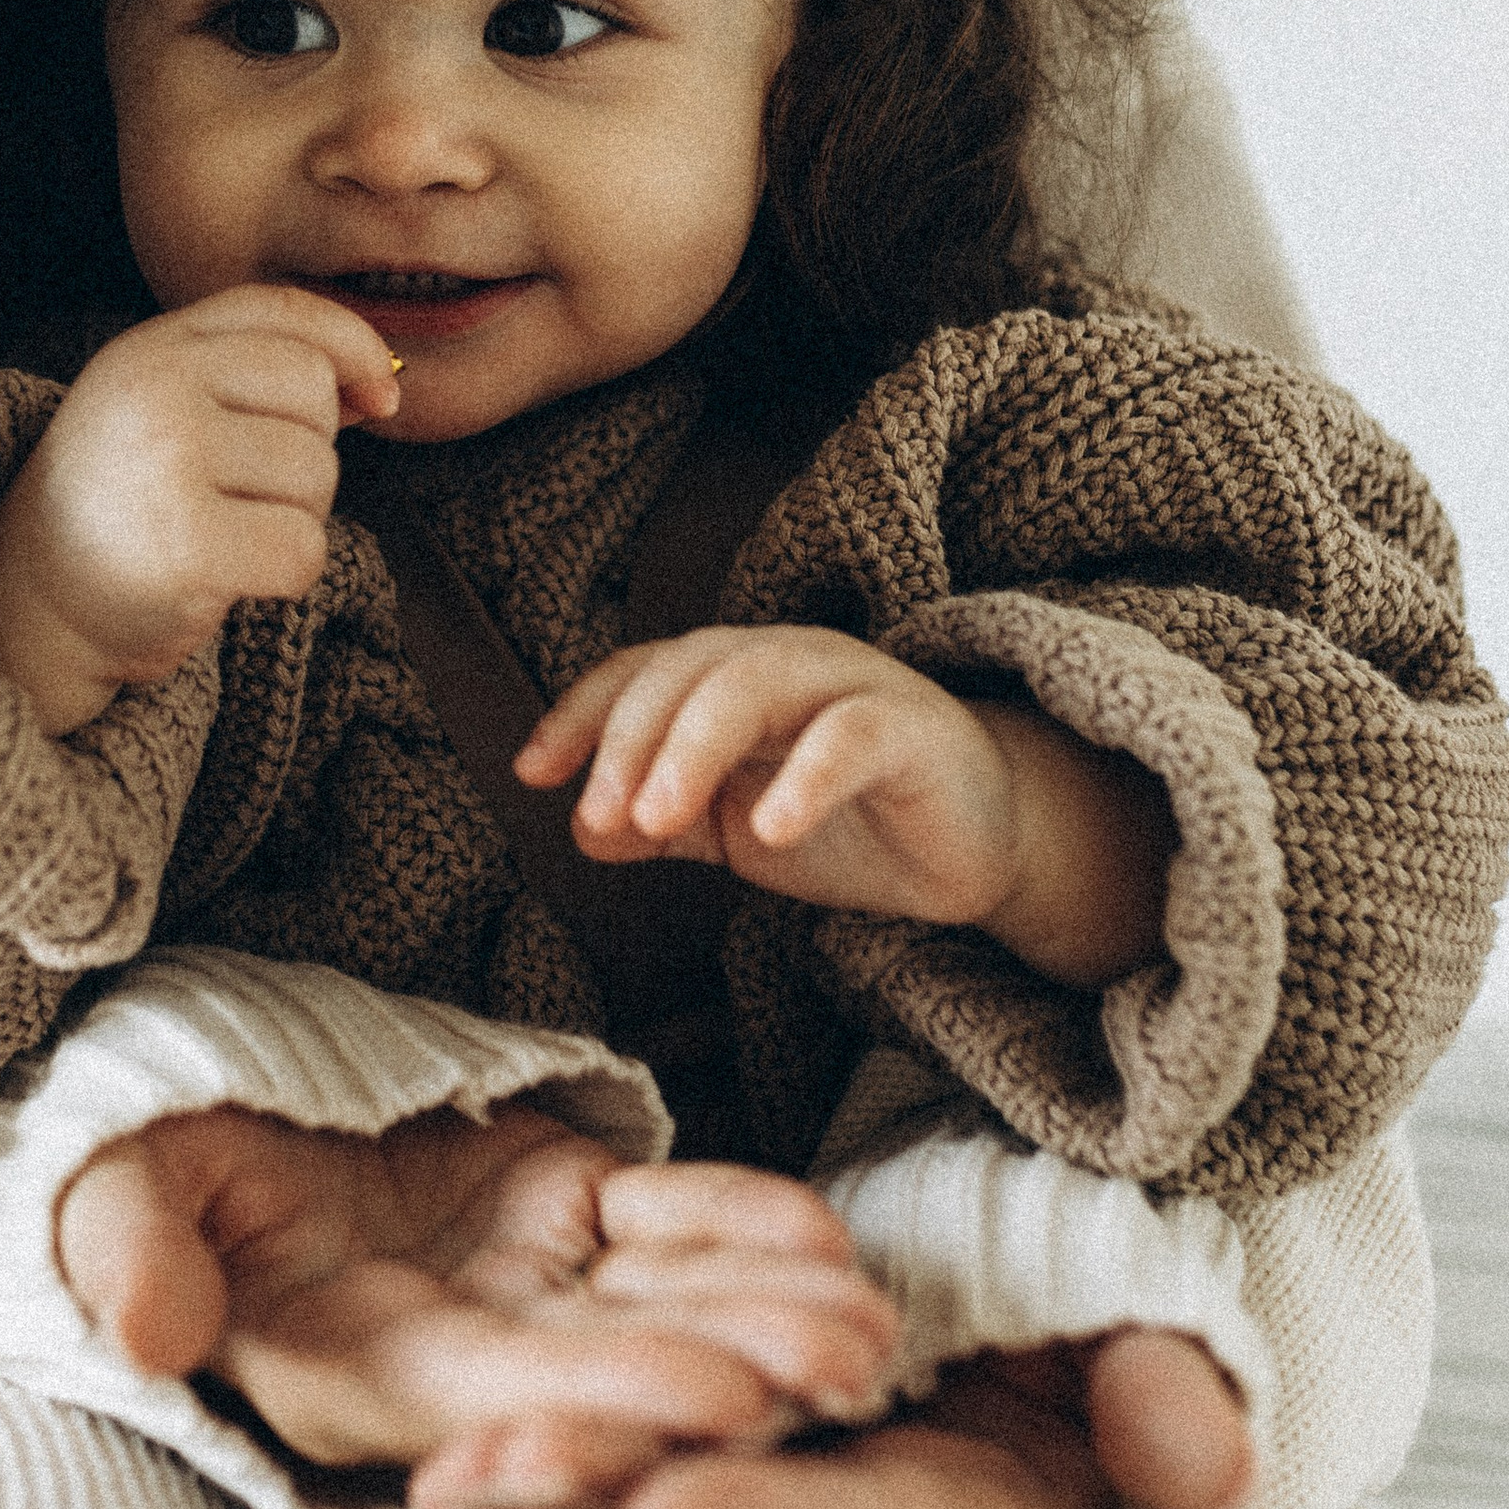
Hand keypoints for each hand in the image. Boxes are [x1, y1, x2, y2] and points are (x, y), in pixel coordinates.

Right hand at [0, 287, 399, 731]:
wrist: (33, 605)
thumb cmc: (124, 509)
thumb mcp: (172, 412)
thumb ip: (260, 383)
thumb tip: (380, 385)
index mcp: (153, 348)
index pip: (284, 310)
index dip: (351, 346)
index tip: (380, 396)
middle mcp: (156, 389)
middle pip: (314, 394)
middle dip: (308, 453)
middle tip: (245, 495)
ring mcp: (168, 462)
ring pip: (316, 476)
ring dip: (294, 519)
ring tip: (225, 535)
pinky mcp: (187, 545)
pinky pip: (302, 549)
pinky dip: (287, 575)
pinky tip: (231, 578)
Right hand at [55, 1103, 902, 1470]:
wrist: (191, 1100)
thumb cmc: (133, 1153)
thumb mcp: (108, 1190)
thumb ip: (132, 1252)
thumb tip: (154, 1331)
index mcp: (345, 1368)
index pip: (488, 1397)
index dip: (601, 1403)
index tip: (714, 1406)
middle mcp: (450, 1355)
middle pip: (603, 1379)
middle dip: (728, 1381)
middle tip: (849, 1381)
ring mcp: (513, 1284)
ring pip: (656, 1310)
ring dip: (765, 1323)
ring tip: (876, 1335)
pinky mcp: (554, 1206)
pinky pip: (661, 1224)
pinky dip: (742, 1229)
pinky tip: (831, 1244)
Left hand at [410, 1325, 1256, 1508]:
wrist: (1034, 1345)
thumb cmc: (1098, 1337)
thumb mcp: (1154, 1352)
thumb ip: (1169, 1402)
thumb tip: (1197, 1457)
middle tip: (502, 1479)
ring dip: (540, 1504)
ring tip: (443, 1473)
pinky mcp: (691, 1491)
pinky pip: (602, 1485)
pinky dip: (524, 1474)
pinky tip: (435, 1458)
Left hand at [519, 628, 1172, 986]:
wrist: (974, 846)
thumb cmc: (849, 821)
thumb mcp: (735, 828)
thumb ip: (665, 822)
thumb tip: (581, 830)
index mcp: (736, 676)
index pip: (644, 672)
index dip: (583, 713)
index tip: (534, 772)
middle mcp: (787, 662)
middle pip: (690, 669)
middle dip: (630, 739)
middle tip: (600, 814)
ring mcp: (854, 686)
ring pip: (756, 682)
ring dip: (694, 748)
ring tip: (657, 818)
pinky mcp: (914, 728)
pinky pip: (852, 736)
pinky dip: (804, 776)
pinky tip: (770, 828)